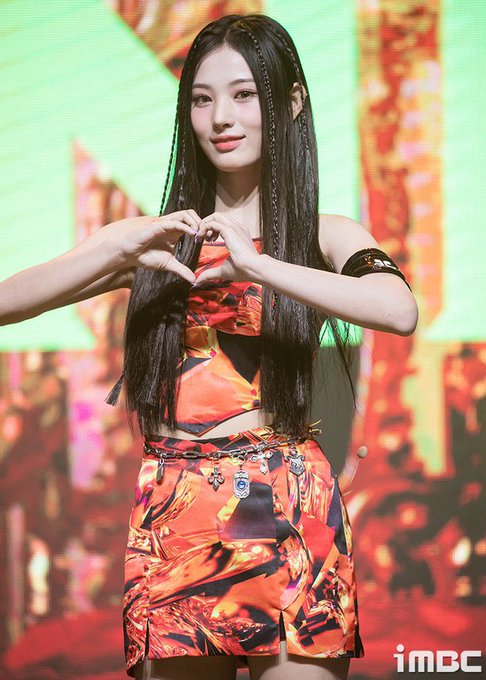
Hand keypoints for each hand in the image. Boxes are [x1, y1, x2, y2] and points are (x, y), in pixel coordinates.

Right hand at [93, 210, 207, 283]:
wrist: (129, 255)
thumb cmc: (146, 256)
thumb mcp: (169, 264)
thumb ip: (182, 270)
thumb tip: (194, 280)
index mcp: (176, 232)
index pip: (193, 223)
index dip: (203, 229)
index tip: (209, 240)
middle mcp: (172, 225)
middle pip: (192, 214)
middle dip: (202, 223)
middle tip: (206, 236)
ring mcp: (165, 224)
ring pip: (185, 213)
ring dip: (195, 222)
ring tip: (199, 234)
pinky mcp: (157, 226)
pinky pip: (174, 222)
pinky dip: (184, 226)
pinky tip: (191, 234)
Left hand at [194, 212, 261, 285]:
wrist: (253, 268)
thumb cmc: (243, 270)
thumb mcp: (223, 270)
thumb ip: (210, 274)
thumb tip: (198, 281)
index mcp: (239, 234)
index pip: (223, 223)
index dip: (212, 230)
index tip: (206, 241)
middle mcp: (237, 228)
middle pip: (218, 216)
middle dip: (207, 224)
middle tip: (202, 238)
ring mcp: (234, 227)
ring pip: (215, 216)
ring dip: (205, 224)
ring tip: (201, 237)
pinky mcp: (230, 230)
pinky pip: (213, 223)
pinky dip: (204, 228)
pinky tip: (201, 238)